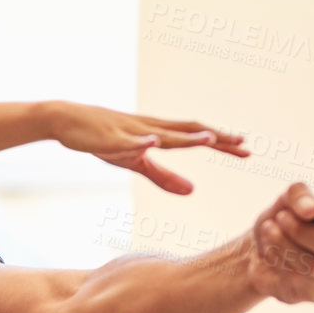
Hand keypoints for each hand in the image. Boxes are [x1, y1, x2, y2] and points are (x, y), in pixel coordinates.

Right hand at [45, 102, 248, 193]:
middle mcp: (150, 128)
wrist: (67, 121)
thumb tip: (193, 191)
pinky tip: (152, 142)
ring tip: (207, 138)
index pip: (196, 137)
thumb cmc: (103, 139)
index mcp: (158, 134)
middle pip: (188, 131)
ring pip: (163, 134)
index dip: (221, 143)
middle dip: (215, 137)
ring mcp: (130, 131)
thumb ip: (163, 177)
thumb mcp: (135, 162)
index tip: (247, 151)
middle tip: (243, 144)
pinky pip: (127, 141)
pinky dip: (141, 141)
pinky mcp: (110, 137)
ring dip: (185, 137)